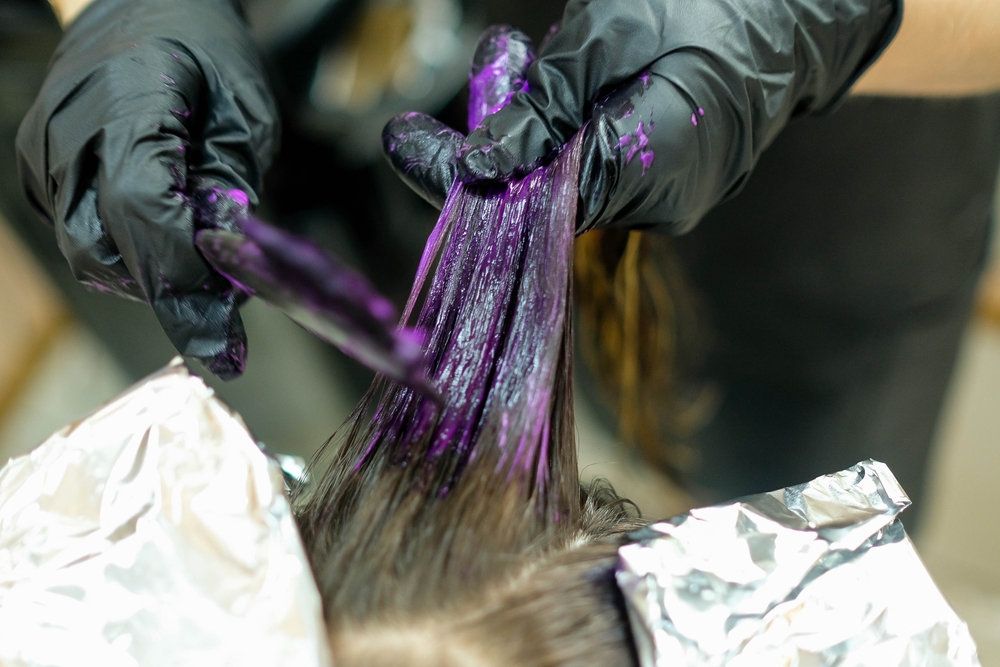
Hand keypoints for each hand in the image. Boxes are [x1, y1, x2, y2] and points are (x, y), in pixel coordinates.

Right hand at [17, 0, 278, 378]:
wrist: (142, 7)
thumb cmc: (205, 53)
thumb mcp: (245, 116)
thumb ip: (233, 192)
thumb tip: (227, 271)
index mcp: (126, 100)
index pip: (143, 210)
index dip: (184, 276)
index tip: (225, 328)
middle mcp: (68, 129)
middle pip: (107, 245)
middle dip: (170, 293)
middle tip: (223, 328)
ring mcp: (43, 150)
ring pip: (87, 252)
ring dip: (146, 278)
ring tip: (198, 273)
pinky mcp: (37, 169)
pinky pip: (79, 235)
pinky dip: (124, 254)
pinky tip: (162, 243)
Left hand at [385, 0, 899, 232]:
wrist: (799, 11)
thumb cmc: (713, 7)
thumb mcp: (610, 39)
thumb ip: (544, 108)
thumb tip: (482, 165)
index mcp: (644, 172)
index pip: (531, 199)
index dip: (464, 174)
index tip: (407, 145)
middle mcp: (656, 205)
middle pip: (544, 197)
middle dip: (495, 146)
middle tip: (464, 92)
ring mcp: (667, 200)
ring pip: (568, 181)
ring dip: (531, 131)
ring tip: (513, 59)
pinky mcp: (669, 182)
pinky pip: (598, 169)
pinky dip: (566, 133)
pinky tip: (557, 83)